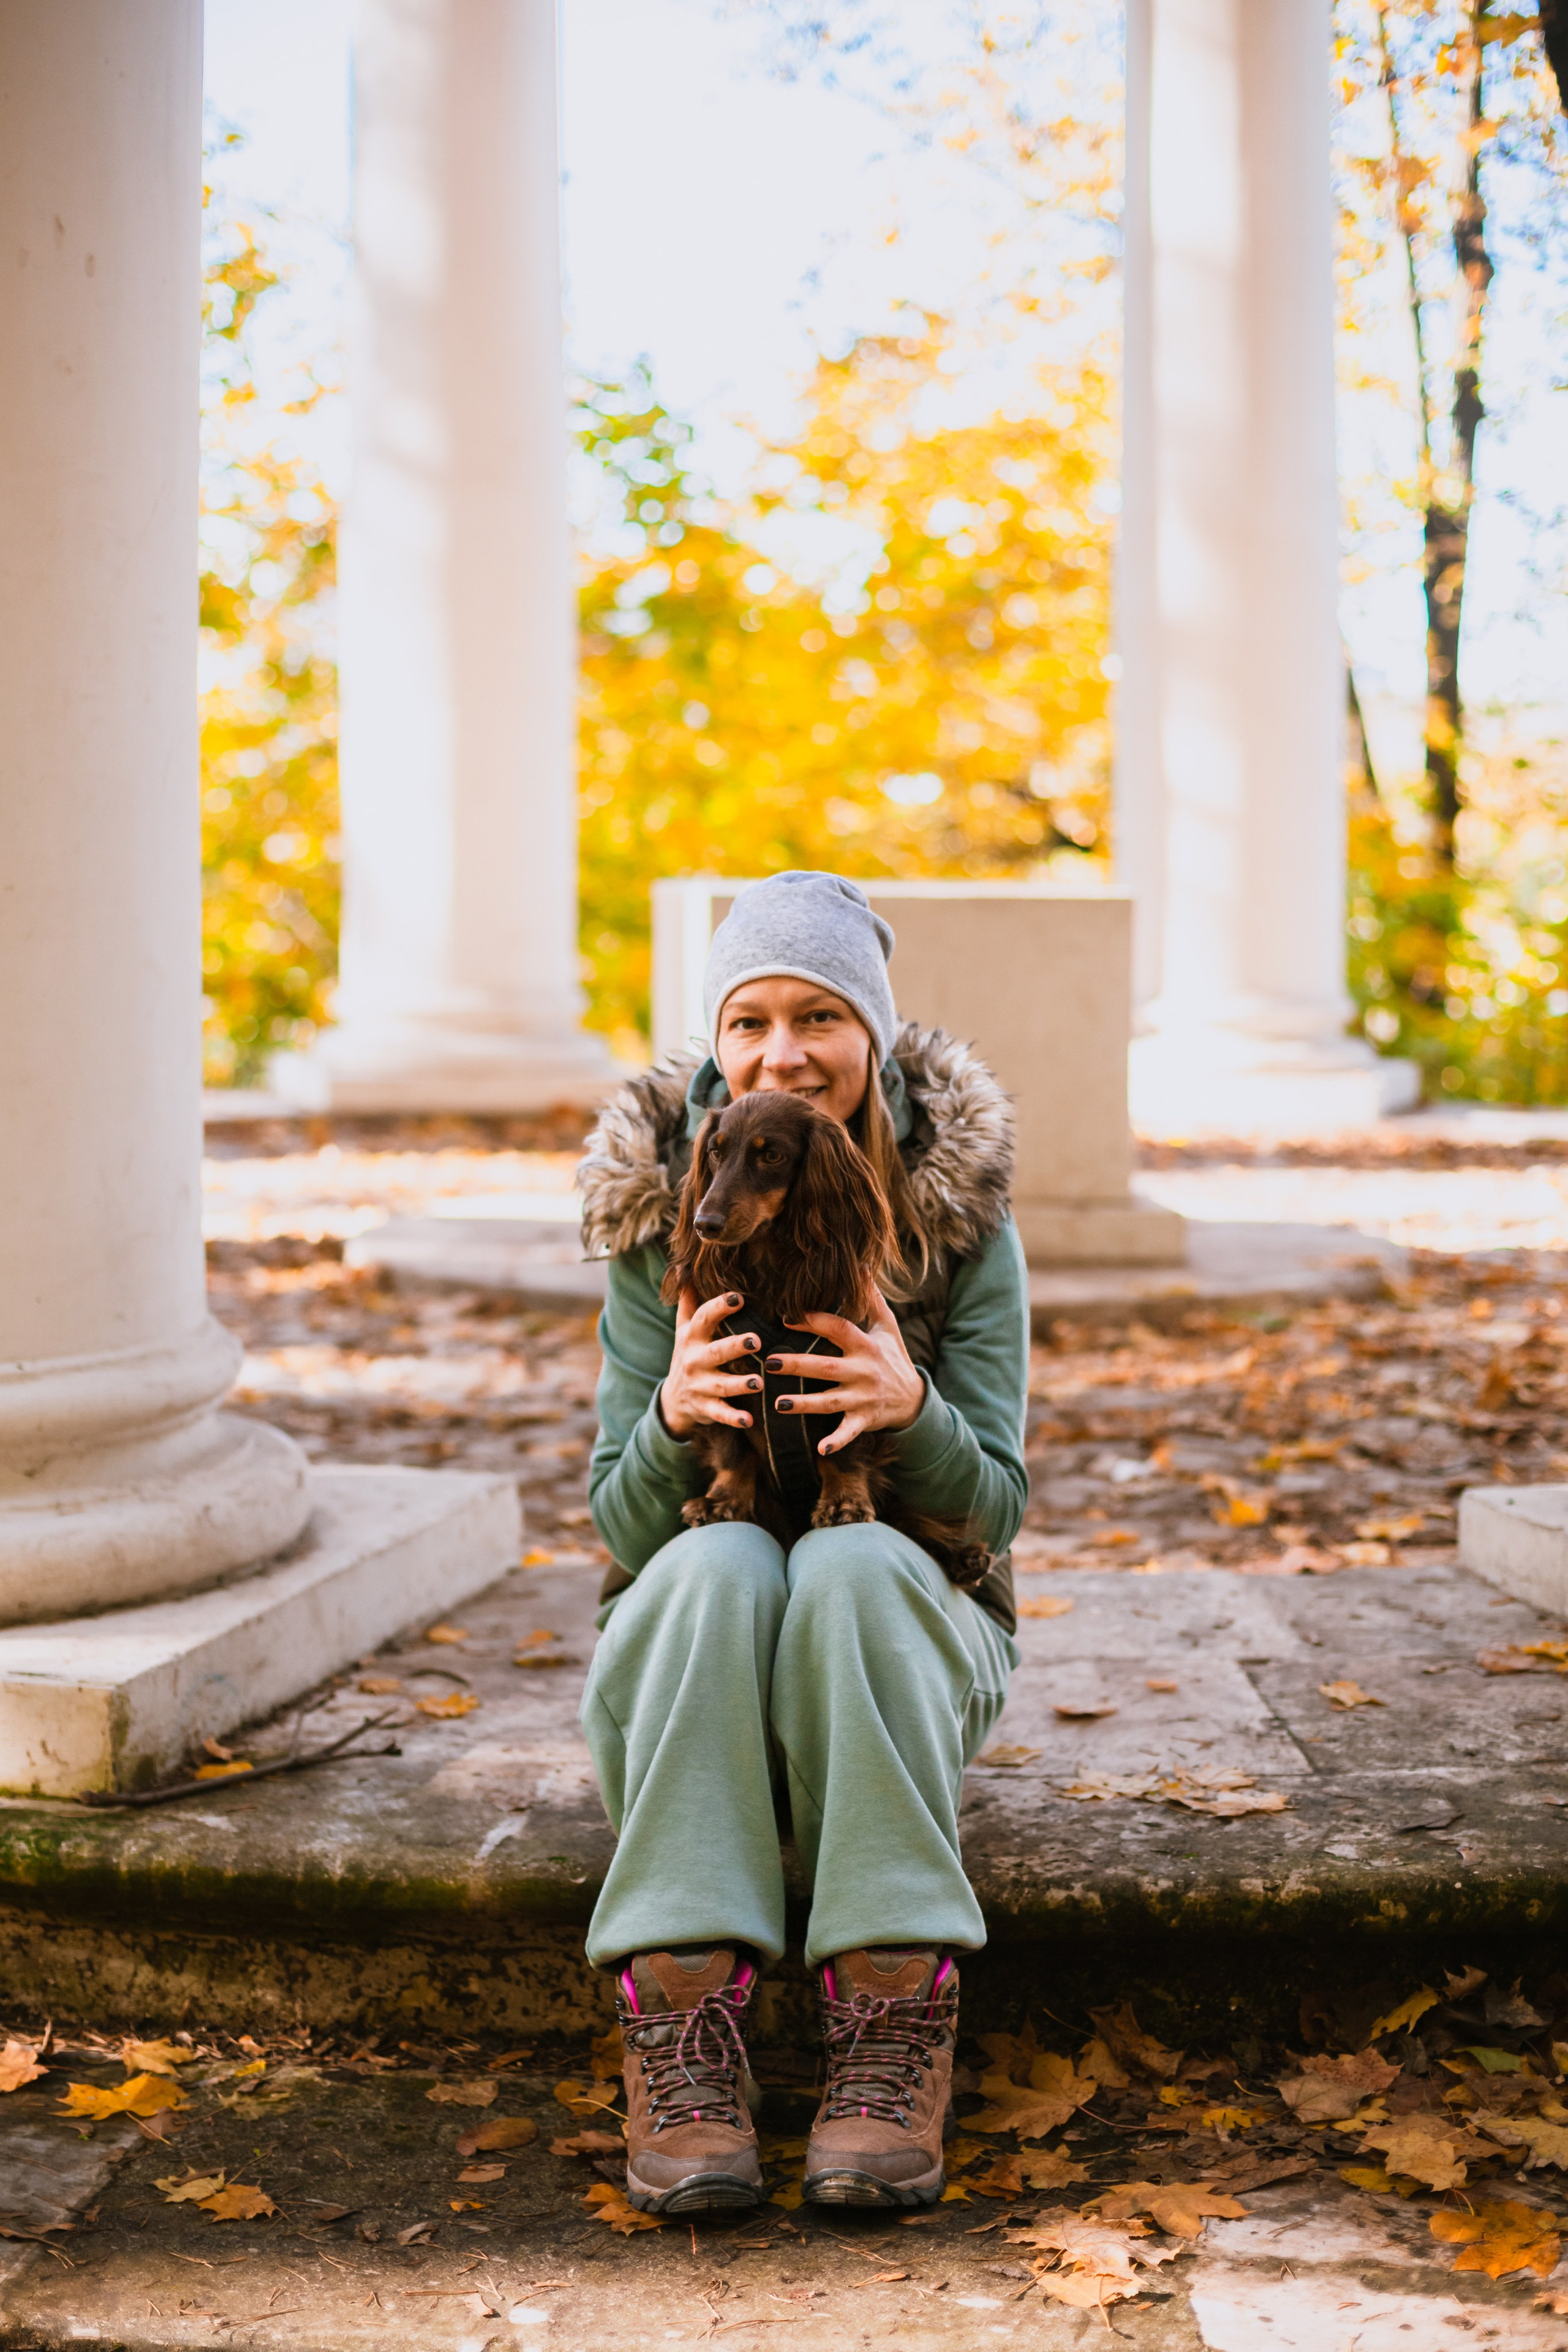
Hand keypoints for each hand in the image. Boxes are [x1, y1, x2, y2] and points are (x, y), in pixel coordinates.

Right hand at [660, 1289, 764, 1438]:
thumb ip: (688, 1299)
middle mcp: (693, 1361)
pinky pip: (720, 1414)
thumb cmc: (688, 1354)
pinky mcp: (705, 1408)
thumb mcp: (684, 1328)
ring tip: (759, 1382)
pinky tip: (748, 1420)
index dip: (718, 1307)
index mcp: (691, 1337)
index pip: (702, 1318)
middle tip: (756, 1341)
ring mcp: (699, 1386)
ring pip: (720, 1385)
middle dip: (734, 1346)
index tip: (738, 1297)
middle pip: (714, 1352)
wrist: (673, 1400)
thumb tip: (683, 1265)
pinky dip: (733, 1418)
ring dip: (739, 1385)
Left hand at [763, 1291, 924, 1454]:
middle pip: (826, 1367)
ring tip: (778, 1404)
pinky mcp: (864, 1421)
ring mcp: (863, 1398)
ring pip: (829, 1402)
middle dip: (798, 1365)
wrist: (913, 1399)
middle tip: (771, 1362)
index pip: (838, 1329)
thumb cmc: (893, 1357)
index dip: (814, 1322)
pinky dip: (836, 1442)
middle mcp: (864, 1371)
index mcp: (866, 1345)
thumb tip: (861, 1264)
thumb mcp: (888, 1326)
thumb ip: (871, 1298)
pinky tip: (819, 1450)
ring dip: (804, 1404)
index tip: (786, 1317)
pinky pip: (848, 1432)